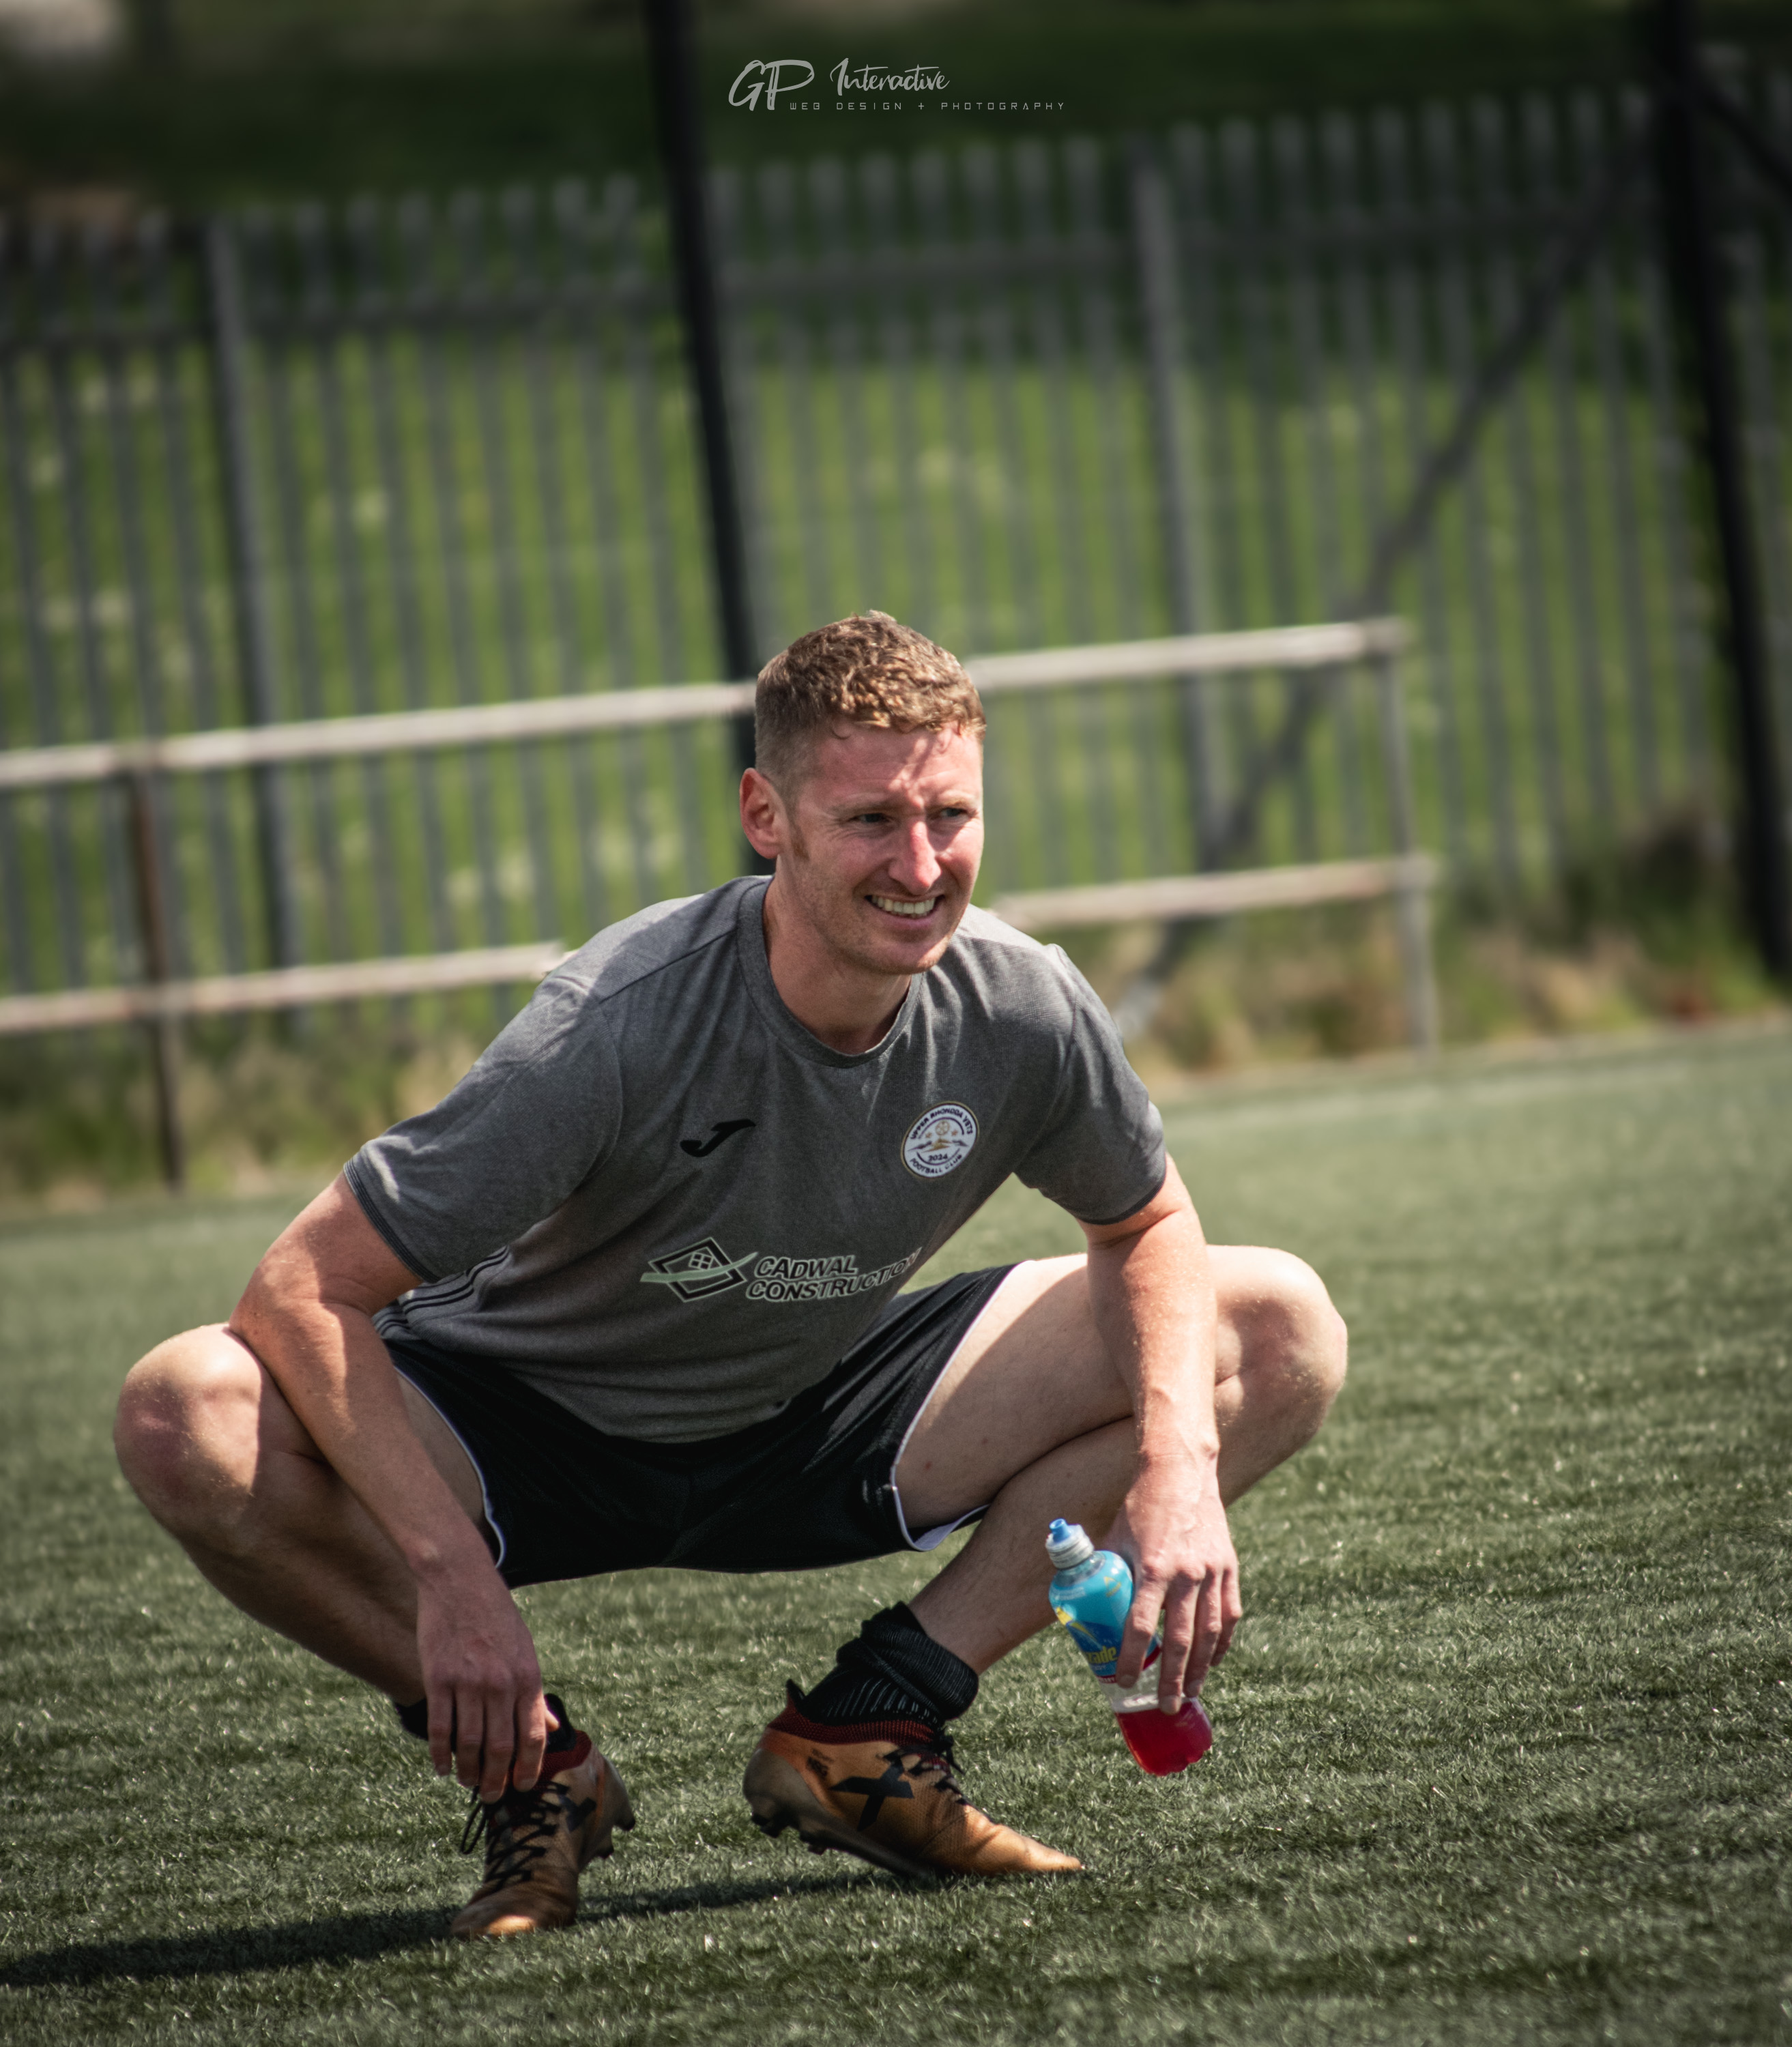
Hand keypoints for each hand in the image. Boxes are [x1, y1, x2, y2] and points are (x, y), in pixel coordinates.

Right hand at [414, 1566, 551, 1800]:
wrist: (460, 1581)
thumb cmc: (496, 1618)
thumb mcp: (525, 1651)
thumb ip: (534, 1693)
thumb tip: (552, 1727)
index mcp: (527, 1676)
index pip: (533, 1736)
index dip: (528, 1768)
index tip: (522, 1786)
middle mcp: (500, 1683)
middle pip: (501, 1747)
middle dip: (497, 1779)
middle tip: (492, 1795)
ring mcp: (468, 1682)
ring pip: (469, 1744)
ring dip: (469, 1771)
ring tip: (468, 1782)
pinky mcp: (438, 1678)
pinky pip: (440, 1728)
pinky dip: (441, 1754)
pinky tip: (442, 1767)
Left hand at [1108, 1457, 1241, 1708]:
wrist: (1180, 1471)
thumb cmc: (1140, 1505)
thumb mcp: (1115, 1536)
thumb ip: (1102, 1570)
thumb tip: (1080, 1603)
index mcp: (1153, 1567)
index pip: (1141, 1626)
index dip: (1131, 1659)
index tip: (1123, 1682)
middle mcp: (1186, 1573)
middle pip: (1180, 1641)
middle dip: (1171, 1679)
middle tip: (1164, 1706)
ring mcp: (1212, 1572)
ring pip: (1209, 1634)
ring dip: (1200, 1669)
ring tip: (1190, 1693)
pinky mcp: (1228, 1567)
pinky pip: (1228, 1614)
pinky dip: (1222, 1642)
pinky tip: (1214, 1661)